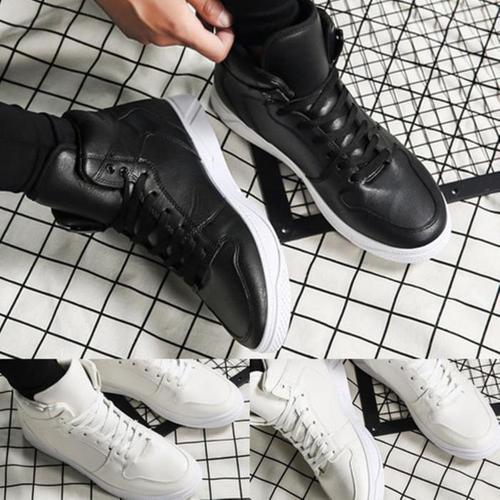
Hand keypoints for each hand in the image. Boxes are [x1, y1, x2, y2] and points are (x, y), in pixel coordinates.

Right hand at [96, 0, 233, 61]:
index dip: (226, 41)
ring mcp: (145, 37)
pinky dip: (159, 15)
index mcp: (178, 27)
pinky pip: (154, 28)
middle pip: (193, 41)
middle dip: (199, 22)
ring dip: (178, 16)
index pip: (216, 52)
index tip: (226, 29)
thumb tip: (223, 19)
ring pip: (173, 33)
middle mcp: (162, 39)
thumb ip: (206, 4)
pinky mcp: (132, 31)